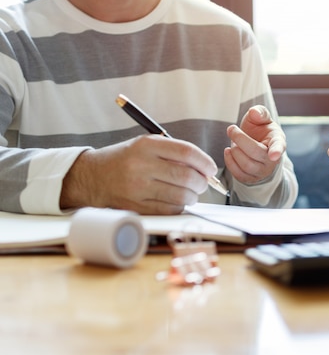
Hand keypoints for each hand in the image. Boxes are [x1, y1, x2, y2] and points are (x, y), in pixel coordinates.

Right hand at [60, 135, 216, 213]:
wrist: (92, 176)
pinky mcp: (135, 206)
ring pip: (180, 195)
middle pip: (186, 176)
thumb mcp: (146, 145)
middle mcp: (141, 165)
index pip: (186, 152)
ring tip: (191, 192)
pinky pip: (169, 209)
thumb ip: (174, 152)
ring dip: (192, 196)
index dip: (205, 162)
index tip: (211, 169)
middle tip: (202, 183)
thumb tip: (205, 168)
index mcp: (146, 145)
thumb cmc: (126, 159)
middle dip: (201, 182)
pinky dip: (179, 206)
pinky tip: (177, 201)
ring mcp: (137, 188)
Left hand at [225, 105, 285, 183]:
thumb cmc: (260, 131)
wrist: (256, 146)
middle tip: (231, 129)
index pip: (279, 146)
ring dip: (235, 150)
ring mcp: (263, 171)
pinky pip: (238, 174)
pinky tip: (229, 152)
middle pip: (255, 153)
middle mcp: (273, 160)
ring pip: (246, 165)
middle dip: (239, 139)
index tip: (273, 155)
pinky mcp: (251, 179)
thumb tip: (254, 112)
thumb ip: (259, 112)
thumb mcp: (261, 118)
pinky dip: (230, 161)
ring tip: (233, 142)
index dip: (277, 151)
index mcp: (278, 141)